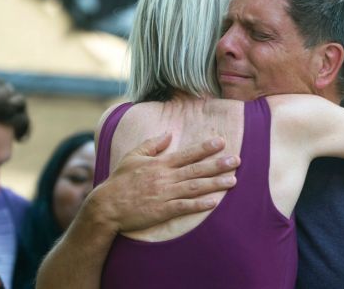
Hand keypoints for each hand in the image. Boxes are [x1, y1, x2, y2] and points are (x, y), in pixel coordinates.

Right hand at [86, 134, 239, 233]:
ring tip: (233, 180)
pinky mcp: (162, 211)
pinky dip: (199, 205)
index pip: (187, 154)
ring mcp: (164, 194)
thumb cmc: (119, 181)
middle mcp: (165, 177)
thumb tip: (169, 133)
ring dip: (215, 184)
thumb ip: (152, 144)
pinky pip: (184, 207)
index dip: (205, 148)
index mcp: (160, 164)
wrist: (107, 206)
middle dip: (218, 164)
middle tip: (237, 160)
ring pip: (194, 187)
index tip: (221, 142)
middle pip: (196, 169)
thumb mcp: (133, 156)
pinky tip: (214, 202)